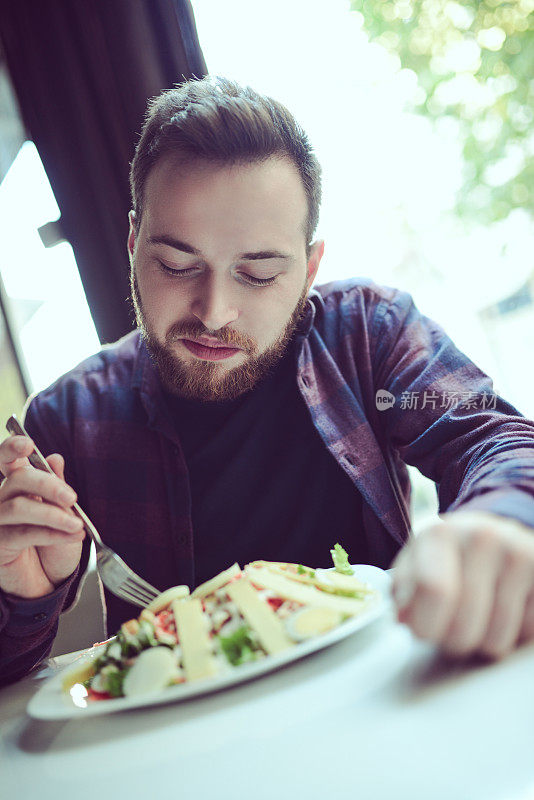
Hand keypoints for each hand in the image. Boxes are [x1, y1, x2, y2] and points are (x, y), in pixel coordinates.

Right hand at [0, 434, 84, 598]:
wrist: (49, 581)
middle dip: (47, 484)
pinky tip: (70, 536)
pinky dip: (51, 534)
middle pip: (16, 478)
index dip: (13, 448)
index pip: (8, 460)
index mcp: (19, 485)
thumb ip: (57, 486)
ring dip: (53, 514)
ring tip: (77, 525)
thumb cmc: (54, 544)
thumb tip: (54, 458)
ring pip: (19, 506)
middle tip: (72, 497)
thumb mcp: (64, 513)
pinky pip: (22, 533)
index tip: (28, 444)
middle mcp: (3, 499)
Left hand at [391, 510, 533, 659]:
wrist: (492, 535)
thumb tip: (405, 620)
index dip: (426, 625)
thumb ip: (403, 593)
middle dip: (453, 642)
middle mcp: (481, 537)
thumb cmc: (446, 559)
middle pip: (464, 626)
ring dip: (484, 642)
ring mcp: (518, 553)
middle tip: (452, 628)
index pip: (434, 591)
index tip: (424, 630)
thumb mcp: (415, 564)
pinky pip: (527, 634)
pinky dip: (514, 634)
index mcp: (439, 534)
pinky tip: (505, 611)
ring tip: (479, 618)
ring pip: (496, 640)